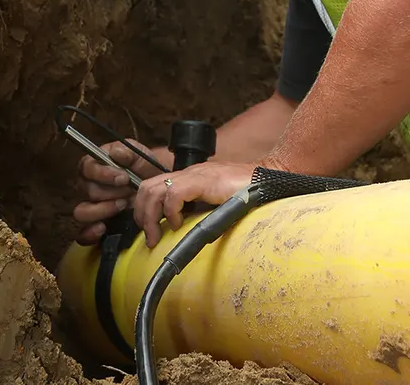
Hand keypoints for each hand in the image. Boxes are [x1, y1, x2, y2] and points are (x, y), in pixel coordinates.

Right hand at [72, 139, 167, 244]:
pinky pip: (82, 234)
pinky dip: (89, 233)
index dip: (103, 174)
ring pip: (82, 211)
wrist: (155, 184)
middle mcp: (88, 185)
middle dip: (110, 192)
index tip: (123, 177)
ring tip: (122, 205)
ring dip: (102, 210)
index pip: (87, 168)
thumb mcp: (139, 155)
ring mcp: (90, 206)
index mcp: (94, 165)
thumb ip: (128, 152)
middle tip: (129, 191)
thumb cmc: (144, 167)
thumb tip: (116, 153)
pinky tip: (103, 228)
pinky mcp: (96, 223)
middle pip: (88, 191)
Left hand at [134, 161, 254, 247]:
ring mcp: (196, 175)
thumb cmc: (247, 192)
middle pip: (147, 187)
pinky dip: (170, 210)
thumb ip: (200, 213)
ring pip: (155, 189)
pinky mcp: (206, 180)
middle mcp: (188, 173)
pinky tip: (177, 224)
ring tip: (157, 234)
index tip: (148, 230)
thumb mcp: (216, 205)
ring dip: (150, 215)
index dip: (143, 208)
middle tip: (149, 236)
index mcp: (189, 178)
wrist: (268, 179)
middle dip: (141, 213)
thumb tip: (185, 235)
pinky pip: (175, 192)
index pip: (153, 186)